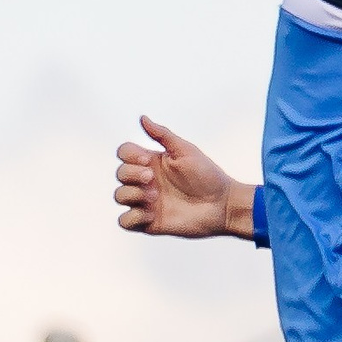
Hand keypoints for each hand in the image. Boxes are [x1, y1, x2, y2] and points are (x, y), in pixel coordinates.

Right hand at [115, 116, 253, 237]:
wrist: (223, 205)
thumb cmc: (208, 176)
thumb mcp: (186, 151)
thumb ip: (163, 135)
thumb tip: (142, 118)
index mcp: (152, 163)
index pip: (124, 153)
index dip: (129, 155)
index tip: (147, 159)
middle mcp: (146, 182)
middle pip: (120, 174)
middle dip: (131, 174)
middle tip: (152, 179)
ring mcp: (146, 202)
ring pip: (119, 196)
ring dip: (132, 194)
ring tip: (154, 197)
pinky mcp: (149, 223)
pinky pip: (124, 221)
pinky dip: (132, 217)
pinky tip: (152, 214)